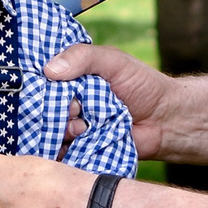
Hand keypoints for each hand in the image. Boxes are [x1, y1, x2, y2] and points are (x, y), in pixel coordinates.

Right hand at [47, 43, 173, 158]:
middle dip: (54, 108)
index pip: (43, 77)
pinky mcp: (81, 146)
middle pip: (43, 105)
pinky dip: (64, 147)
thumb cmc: (143, 85)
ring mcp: (75, 124)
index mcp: (74, 76)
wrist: (167, 121)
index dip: (40, 81)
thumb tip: (49, 70)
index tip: (47, 84)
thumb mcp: (114, 61)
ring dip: (63, 128)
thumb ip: (83, 57)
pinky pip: (61, 149)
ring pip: (50, 128)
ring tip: (82, 126)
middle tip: (76, 108)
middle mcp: (70, 99)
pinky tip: (80, 139)